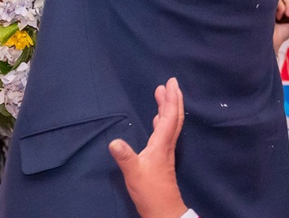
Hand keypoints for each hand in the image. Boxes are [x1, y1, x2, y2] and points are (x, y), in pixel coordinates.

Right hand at [109, 78, 188, 217]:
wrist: (164, 212)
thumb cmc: (150, 192)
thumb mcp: (134, 174)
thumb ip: (125, 157)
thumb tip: (114, 141)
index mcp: (162, 145)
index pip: (169, 117)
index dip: (171, 99)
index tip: (171, 82)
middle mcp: (167, 145)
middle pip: (174, 118)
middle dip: (172, 99)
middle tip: (170, 83)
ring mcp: (166, 152)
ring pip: (170, 125)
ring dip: (168, 108)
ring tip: (163, 95)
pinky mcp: (162, 158)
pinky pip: (164, 133)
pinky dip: (162, 122)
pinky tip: (156, 120)